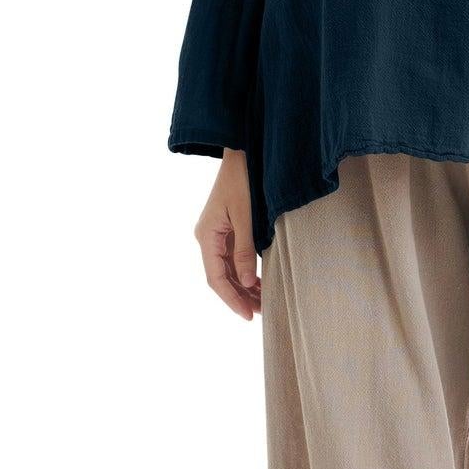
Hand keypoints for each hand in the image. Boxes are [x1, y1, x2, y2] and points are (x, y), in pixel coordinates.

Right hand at [195, 148, 260, 318]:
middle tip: (260, 314)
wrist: (241, 153)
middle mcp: (207, 238)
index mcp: (207, 236)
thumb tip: (245, 281)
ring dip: (243, 287)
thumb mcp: (246, 216)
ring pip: (227, 270)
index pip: (216, 277)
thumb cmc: (243, 180)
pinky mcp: (226, 231)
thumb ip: (245, 250)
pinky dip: (245, 273)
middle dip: (239, 297)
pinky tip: (258, 283)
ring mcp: (216, 235)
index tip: (247, 315)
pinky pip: (232, 259)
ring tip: (262, 303)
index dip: (231, 298)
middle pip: (220, 277)